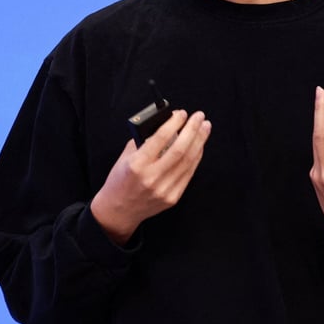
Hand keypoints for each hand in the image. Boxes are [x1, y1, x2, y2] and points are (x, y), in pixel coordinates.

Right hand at [90, 110, 210, 244]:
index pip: (160, 138)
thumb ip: (143, 141)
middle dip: (192, 130)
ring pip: (188, 161)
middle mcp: (152, 177)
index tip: (181, 113)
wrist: (118, 210)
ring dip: (199, 141)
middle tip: (199, 117)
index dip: (174, 123)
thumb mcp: (124, 157)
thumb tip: (165, 126)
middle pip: (179, 149)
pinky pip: (188, 173)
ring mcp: (164, 189)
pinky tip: (199, 146)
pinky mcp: (172, 197)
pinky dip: (196, 157)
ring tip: (204, 127)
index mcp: (137, 165)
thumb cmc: (120, 181)